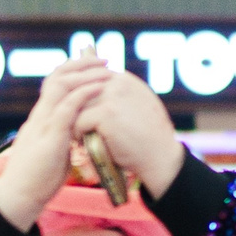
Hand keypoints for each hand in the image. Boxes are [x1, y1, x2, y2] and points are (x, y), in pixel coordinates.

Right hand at [0, 65, 106, 229]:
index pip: (54, 84)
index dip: (74, 70)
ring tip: (107, 70)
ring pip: (61, 87)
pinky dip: (83, 95)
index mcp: (41, 118)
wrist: (20, 197)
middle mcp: (40, 116)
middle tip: (104, 60)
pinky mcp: (49, 138)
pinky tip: (99, 88)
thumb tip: (80, 132)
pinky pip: (66, 109)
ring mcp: (43, 125)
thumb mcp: (55, 151)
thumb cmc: (38, 179)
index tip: (94, 65)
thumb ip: (64, 137)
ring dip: (86, 75)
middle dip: (81, 65)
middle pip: (57, 77)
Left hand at [65, 56, 184, 198]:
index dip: (82, 98)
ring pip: (76, 106)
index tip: (83, 114)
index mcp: (125, 79)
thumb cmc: (149, 136)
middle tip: (76, 127)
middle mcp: (118, 83)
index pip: (90, 80)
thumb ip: (121, 95)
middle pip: (80, 91)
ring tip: (78, 135)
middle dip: (75, 109)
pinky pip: (78, 121)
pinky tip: (82, 143)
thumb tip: (99, 91)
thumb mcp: (140, 105)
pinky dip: (78, 134)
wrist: (160, 156)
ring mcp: (112, 97)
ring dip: (74, 121)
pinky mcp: (106, 113)